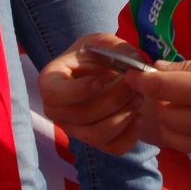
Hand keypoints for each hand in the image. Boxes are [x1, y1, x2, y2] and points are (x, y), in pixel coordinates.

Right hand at [39, 34, 145, 154]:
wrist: (106, 73)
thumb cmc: (97, 55)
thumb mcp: (103, 42)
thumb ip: (115, 47)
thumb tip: (132, 62)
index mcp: (51, 81)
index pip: (53, 95)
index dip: (76, 92)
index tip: (99, 82)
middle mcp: (57, 110)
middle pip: (81, 116)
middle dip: (112, 100)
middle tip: (134, 83)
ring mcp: (74, 129)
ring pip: (96, 135)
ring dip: (122, 116)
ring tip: (138, 97)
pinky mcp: (94, 141)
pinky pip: (112, 148)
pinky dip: (130, 136)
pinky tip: (139, 117)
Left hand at [125, 53, 190, 161]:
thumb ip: (188, 68)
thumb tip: (156, 69)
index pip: (162, 88)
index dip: (142, 81)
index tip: (132, 75)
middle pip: (163, 111)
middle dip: (161, 98)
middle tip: (170, 84)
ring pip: (170, 132)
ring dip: (169, 116)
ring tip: (184, 102)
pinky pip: (186, 144)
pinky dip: (183, 131)